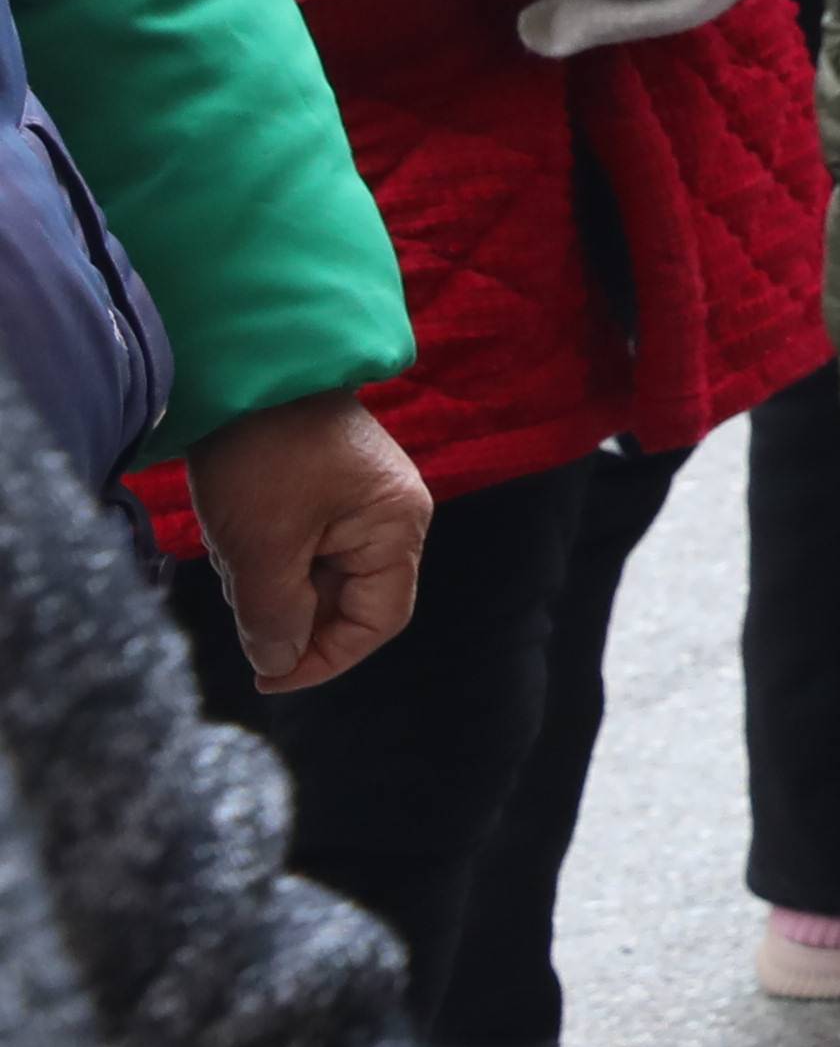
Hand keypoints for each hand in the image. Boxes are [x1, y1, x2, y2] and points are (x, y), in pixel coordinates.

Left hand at [181, 388, 429, 690]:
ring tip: (234, 544)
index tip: (266, 675)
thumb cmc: (265, 455)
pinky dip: (265, 552)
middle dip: (287, 608)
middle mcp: (391, 515)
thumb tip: (280, 663)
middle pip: (346, 599)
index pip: (378, 621)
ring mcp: (360, 499)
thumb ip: (275, 617)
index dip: (325, 659)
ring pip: (316, 575)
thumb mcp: (262, 547)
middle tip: (238, 593)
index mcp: (397, 526)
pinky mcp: (326, 488)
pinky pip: (301, 545)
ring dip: (269, 578)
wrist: (243, 371)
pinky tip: (236, 526)